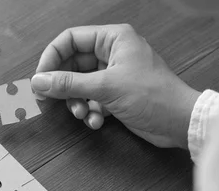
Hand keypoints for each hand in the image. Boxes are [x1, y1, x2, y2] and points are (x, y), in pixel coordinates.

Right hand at [32, 24, 200, 148]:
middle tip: (50, 101)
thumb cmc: (153, 96)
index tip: (40, 79)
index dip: (51, 58)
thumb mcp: (105, 87)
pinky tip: (96, 121)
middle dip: (63, 86)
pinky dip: (89, 111)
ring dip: (76, 102)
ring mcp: (114, 75)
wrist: (179, 123)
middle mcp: (112, 53)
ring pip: (79, 85)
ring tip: (81, 113)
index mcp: (113, 39)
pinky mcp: (116, 95)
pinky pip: (91, 99)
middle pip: (72, 65)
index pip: (70, 40)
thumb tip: (38, 82)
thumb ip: (68, 84)